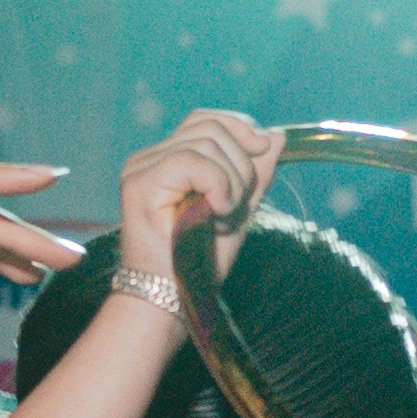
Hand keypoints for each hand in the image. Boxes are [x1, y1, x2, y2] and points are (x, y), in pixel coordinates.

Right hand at [107, 111, 285, 300]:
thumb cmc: (199, 261)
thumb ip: (255, 173)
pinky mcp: (140, 181)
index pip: (205, 120)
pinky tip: (215, 211)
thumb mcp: (238, 209)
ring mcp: (141, 168)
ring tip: (223, 215)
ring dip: (232, 181)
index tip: (263, 151)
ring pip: (206, 143)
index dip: (239, 128)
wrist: (174, 297)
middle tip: (236, 205)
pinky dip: (218, 185)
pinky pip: (193, 161)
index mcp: (167, 159)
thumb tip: (277, 136)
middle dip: (241, 163)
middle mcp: (149, 158)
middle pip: (210, 127)